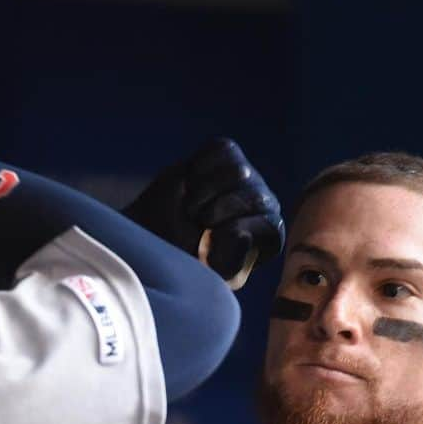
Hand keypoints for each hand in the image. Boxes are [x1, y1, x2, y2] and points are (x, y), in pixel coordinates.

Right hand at [123, 138, 283, 289]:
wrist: (155, 238)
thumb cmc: (183, 260)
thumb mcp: (205, 273)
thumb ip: (228, 260)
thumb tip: (240, 233)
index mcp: (266, 234)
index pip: (267, 226)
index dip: (234, 233)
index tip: (208, 244)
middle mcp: (263, 202)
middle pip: (255, 196)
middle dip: (216, 213)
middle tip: (196, 224)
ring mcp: (246, 176)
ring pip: (240, 170)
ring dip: (205, 192)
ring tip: (191, 208)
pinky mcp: (226, 154)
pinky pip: (222, 150)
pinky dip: (201, 167)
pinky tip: (190, 184)